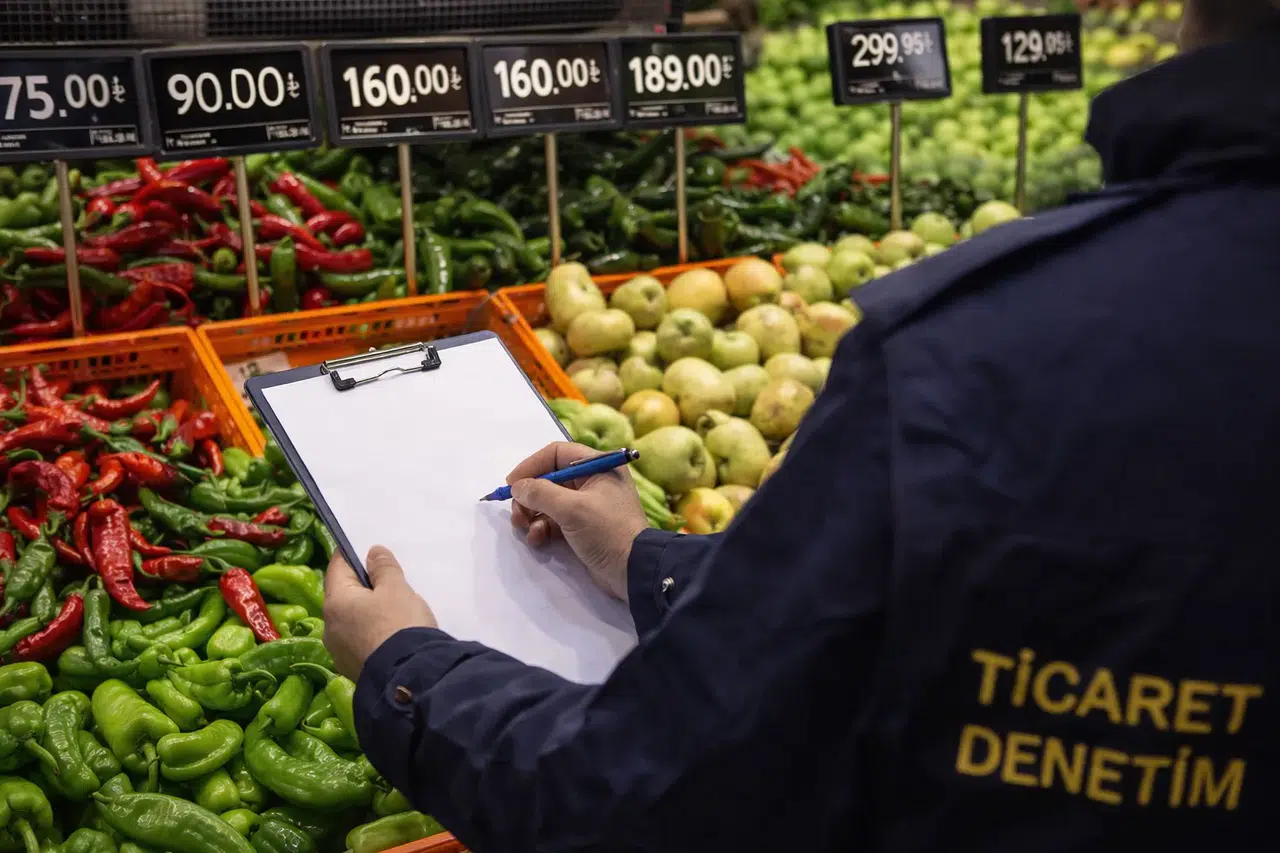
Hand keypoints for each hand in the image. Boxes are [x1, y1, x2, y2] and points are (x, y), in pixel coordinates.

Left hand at [323, 546, 436, 679]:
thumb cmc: (400, 625)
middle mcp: (329, 627)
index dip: (351, 555)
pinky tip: (390, 635)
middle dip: (362, 587)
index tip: (367, 550)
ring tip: (393, 612)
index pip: (337, 567)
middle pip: (343, 596)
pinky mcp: (352, 669)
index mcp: (335, 602)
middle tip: (388, 582)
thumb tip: (372, 553)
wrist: (408, 679)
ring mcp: (339, 652)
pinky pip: (359, 642)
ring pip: (350, 621)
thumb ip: (384, 568)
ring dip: (366, 613)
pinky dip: (371, 634)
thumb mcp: (397, 589)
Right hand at [506, 442, 648, 601]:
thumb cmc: (607, 531)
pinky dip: (542, 528)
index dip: (532, 466)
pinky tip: (537, 540)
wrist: (633, 570)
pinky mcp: (583, 528)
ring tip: (525, 528)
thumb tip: (517, 487)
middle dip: (529, 496)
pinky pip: (554, 521)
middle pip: (549, 479)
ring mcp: (587, 506)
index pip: (557, 454)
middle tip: (517, 513)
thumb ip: (540, 493)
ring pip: (548, 502)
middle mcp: (593, 481)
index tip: (512, 484)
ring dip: (532, 514)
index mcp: (598, 466)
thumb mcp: (572, 508)